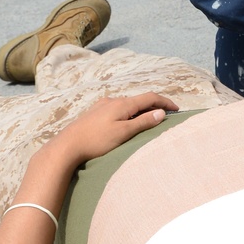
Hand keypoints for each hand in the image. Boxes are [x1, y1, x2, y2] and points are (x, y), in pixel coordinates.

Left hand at [46, 93, 176, 167]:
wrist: (67, 145)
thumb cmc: (96, 141)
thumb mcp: (123, 133)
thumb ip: (143, 122)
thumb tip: (160, 113)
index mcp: (122, 104)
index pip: (150, 97)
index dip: (165, 102)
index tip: (176, 109)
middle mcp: (112, 100)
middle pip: (138, 100)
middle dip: (153, 106)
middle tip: (164, 117)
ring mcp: (102, 106)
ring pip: (127, 105)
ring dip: (140, 111)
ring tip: (147, 122)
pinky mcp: (94, 114)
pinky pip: (117, 110)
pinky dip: (128, 114)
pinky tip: (125, 124)